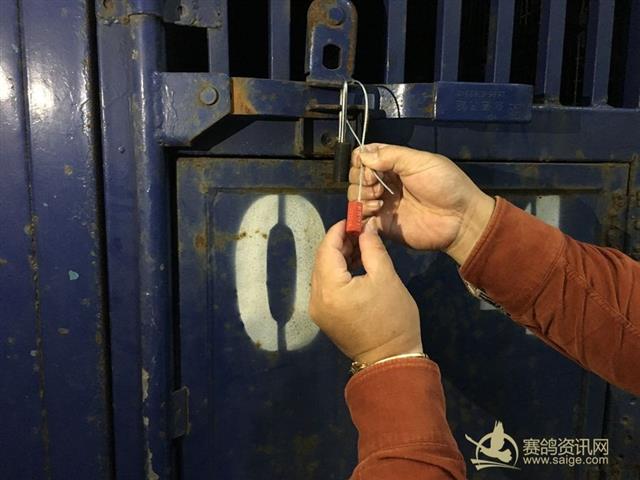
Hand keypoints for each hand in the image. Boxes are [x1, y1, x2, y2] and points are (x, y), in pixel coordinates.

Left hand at [309, 220, 421, 364]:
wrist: (391, 360)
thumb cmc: (393, 319)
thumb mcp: (386, 278)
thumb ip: (372, 249)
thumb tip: (366, 228)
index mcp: (330, 288)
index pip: (327, 249)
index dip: (339, 231)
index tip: (354, 219)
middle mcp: (316, 299)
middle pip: (322, 260)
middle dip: (339, 243)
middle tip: (360, 232)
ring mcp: (317, 310)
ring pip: (322, 272)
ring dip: (338, 257)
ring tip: (360, 248)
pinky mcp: (323, 316)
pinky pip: (326, 286)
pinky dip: (337, 273)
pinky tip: (354, 267)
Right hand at [349, 144, 495, 264]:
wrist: (459, 219)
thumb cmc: (445, 185)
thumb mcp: (421, 162)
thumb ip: (391, 156)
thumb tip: (362, 155)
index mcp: (395, 164)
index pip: (366, 156)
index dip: (361, 159)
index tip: (367, 165)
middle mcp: (385, 182)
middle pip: (356, 176)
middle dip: (360, 178)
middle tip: (375, 183)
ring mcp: (382, 203)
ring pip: (355, 195)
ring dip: (361, 194)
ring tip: (379, 198)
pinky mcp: (382, 224)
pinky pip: (360, 217)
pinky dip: (361, 212)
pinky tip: (378, 210)